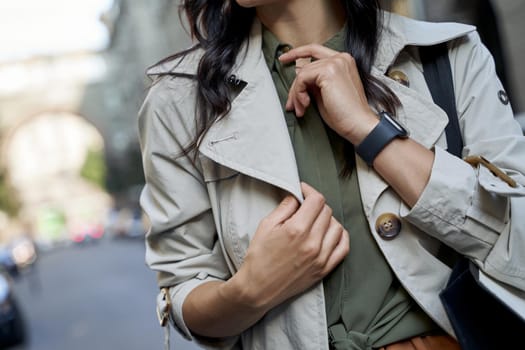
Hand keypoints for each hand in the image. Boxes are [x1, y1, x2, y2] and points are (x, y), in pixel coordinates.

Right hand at [232, 182, 349, 310]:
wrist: (258, 289)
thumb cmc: (258, 257)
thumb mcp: (266, 226)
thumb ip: (284, 208)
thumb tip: (296, 197)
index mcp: (297, 229)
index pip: (316, 200)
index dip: (309, 191)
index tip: (302, 191)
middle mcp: (312, 243)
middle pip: (327, 211)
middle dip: (315, 205)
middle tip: (304, 207)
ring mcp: (321, 257)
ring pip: (337, 227)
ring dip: (327, 219)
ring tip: (314, 221)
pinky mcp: (324, 269)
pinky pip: (343, 247)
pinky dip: (339, 236)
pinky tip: (329, 233)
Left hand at [279, 44, 378, 144]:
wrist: (358, 124)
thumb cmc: (345, 114)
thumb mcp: (325, 93)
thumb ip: (313, 81)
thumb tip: (297, 73)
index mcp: (343, 61)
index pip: (315, 50)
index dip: (297, 53)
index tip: (283, 59)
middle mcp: (340, 58)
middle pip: (306, 66)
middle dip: (295, 87)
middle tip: (292, 105)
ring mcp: (335, 63)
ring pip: (302, 73)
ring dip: (296, 94)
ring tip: (301, 110)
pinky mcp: (328, 71)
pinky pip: (302, 78)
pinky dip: (298, 93)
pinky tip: (305, 105)